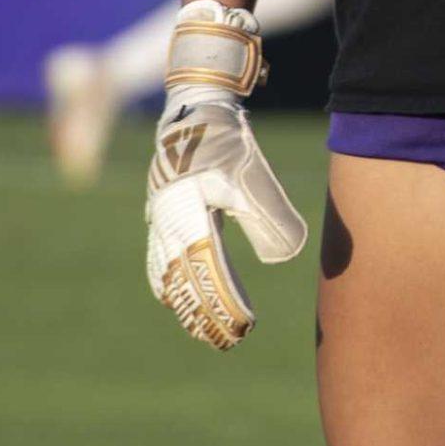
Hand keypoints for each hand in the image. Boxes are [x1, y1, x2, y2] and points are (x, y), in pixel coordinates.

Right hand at [144, 0, 307, 348]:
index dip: (224, 302)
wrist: (196, 105)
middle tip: (228, 339)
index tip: (244, 326)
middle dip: (204, 313)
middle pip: (183, 281)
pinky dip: (170, 283)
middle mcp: (169, 222)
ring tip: (206, 329)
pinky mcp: (163, 214)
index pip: (207, 272)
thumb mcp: (252, 174)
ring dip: (187, 304)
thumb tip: (284, 257)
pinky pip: (160, 259)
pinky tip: (176, 298)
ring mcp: (161, 219)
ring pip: (168, 274)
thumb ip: (269, 215)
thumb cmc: (225, 140)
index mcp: (188, 214)